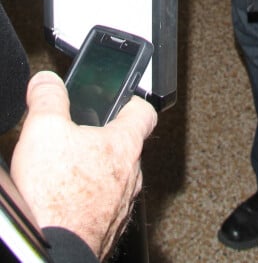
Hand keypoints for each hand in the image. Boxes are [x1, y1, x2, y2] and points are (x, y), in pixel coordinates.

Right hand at [10, 71, 156, 259]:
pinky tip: (65, 201)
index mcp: (124, 144)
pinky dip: (89, 201)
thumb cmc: (56, 196)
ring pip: (116, 180)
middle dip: (105, 140)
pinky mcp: (107, 231)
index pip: (144, 112)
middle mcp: (132, 176)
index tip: (123, 98)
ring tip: (68, 172)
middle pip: (127, 147)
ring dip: (97, 173)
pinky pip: (104, 208)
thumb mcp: (44, 129)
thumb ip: (47, 98)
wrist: (54, 250)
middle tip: (81, 135)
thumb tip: (46, 82)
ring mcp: (121, 207)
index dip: (132, 100)